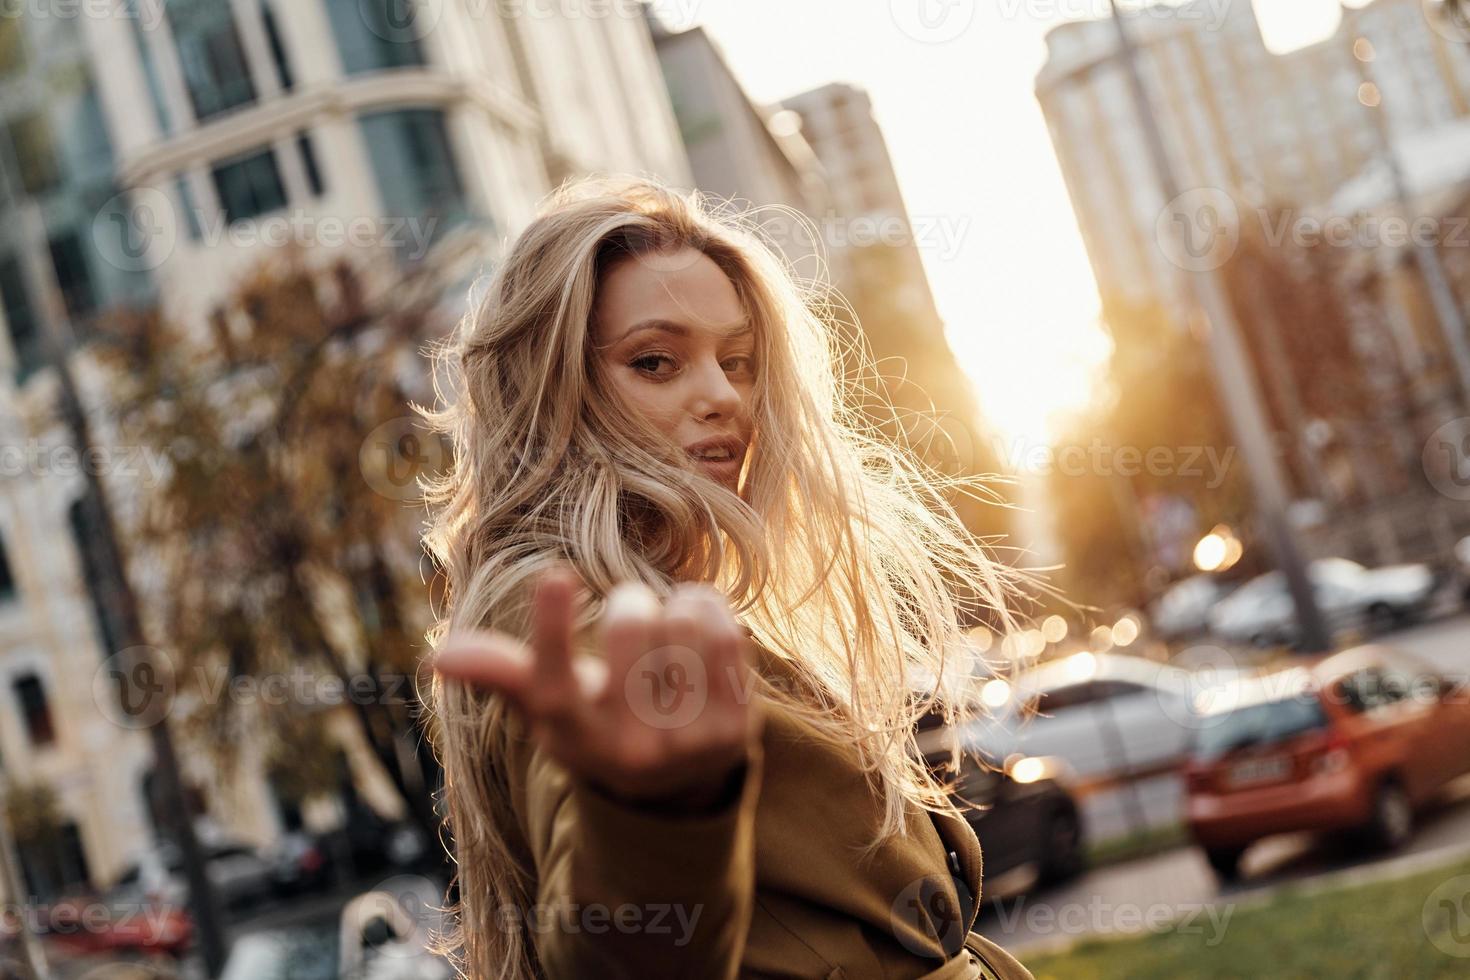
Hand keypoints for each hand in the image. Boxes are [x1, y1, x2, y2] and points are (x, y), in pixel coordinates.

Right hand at [434, 565, 758, 807]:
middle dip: (632, 602)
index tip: (554, 576)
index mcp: (571, 736)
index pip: (553, 684)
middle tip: (632, 611)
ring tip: (668, 619)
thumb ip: (499, 672)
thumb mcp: (546, 706)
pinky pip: (726, 634)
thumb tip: (437, 655)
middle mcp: (627, 748)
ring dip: (676, 603)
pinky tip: (699, 624)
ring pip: (683, 622)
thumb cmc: (595, 723)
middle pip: (631, 628)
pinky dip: (710, 611)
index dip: (552, 629)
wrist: (672, 789)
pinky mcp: (736, 729)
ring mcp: (687, 743)